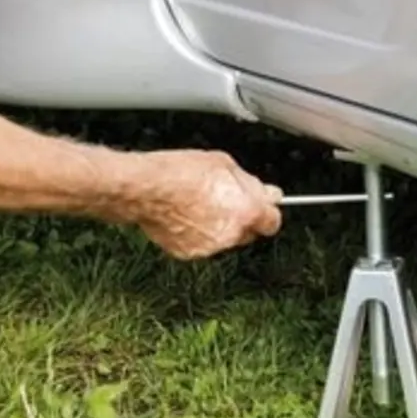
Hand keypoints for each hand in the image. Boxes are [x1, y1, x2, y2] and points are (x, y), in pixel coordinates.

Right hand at [132, 150, 283, 259]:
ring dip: (219, 226)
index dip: (266, 212)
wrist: (144, 188)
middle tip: (226, 198)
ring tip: (199, 203)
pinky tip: (185, 214)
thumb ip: (250, 183)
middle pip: (249, 232)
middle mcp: (230, 234)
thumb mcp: (224, 164)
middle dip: (242, 218)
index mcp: (246, 212)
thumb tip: (267, 193)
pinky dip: (198, 233)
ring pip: (224, 239)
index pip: (272, 222)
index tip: (261, 205)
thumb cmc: (180, 172)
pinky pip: (201, 244)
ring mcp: (209, 247)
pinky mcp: (187, 253)